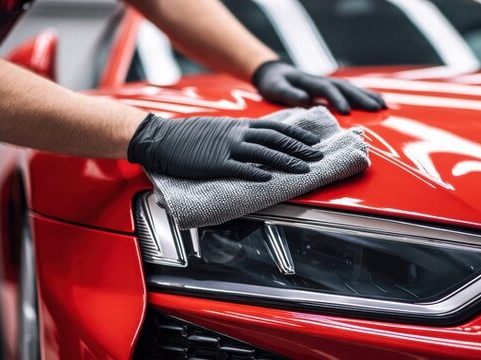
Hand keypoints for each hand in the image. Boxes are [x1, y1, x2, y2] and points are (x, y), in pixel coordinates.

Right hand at [128, 114, 322, 180]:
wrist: (161, 137)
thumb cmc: (189, 136)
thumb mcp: (220, 128)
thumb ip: (240, 133)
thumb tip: (258, 141)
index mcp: (239, 125)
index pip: (276, 127)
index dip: (297, 135)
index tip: (314, 142)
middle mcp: (237, 133)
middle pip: (276, 139)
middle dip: (300, 149)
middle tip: (318, 157)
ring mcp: (227, 148)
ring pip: (264, 153)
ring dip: (287, 161)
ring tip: (304, 169)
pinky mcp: (215, 163)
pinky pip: (240, 168)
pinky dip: (256, 173)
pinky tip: (270, 178)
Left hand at [252, 60, 386, 114]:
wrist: (274, 72)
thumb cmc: (273, 83)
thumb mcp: (275, 88)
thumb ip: (289, 93)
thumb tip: (305, 100)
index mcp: (310, 82)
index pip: (327, 90)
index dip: (337, 100)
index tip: (346, 112)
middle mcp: (323, 81)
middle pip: (346, 88)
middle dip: (362, 98)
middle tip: (377, 109)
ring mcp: (329, 83)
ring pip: (352, 88)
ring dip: (368, 97)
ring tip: (384, 106)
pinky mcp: (331, 89)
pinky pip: (351, 91)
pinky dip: (365, 96)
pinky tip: (378, 102)